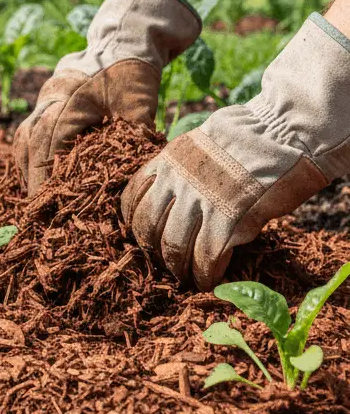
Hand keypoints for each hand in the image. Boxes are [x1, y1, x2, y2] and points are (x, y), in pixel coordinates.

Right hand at [15, 0, 200, 194]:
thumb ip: (136, 138)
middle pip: (29, 151)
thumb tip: (139, 177)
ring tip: (37, 197)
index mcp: (65, 106)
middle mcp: (46, 105)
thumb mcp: (140, 103)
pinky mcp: (45, 102)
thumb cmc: (131, 70)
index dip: (47, 185)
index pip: (47, 155)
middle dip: (34, 183)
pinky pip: (27, 133)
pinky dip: (29, 155)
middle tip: (40, 213)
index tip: (50, 211)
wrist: (122, 37)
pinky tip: (37, 173)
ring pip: (23, 142)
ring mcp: (42, 102)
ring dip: (28, 169)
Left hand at [122, 14, 349, 288]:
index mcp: (166, 162)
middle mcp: (175, 183)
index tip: (141, 235)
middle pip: (149, 228)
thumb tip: (176, 199)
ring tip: (185, 277)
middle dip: (154, 251)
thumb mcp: (198, 145)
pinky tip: (207, 281)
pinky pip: (207, 257)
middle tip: (165, 262)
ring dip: (177, 267)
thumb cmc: (248, 137)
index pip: (133, 198)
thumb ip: (182, 172)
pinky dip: (205, 274)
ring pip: (173, 246)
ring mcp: (199, 202)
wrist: (280, 132)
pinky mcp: (227, 220)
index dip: (134, 222)